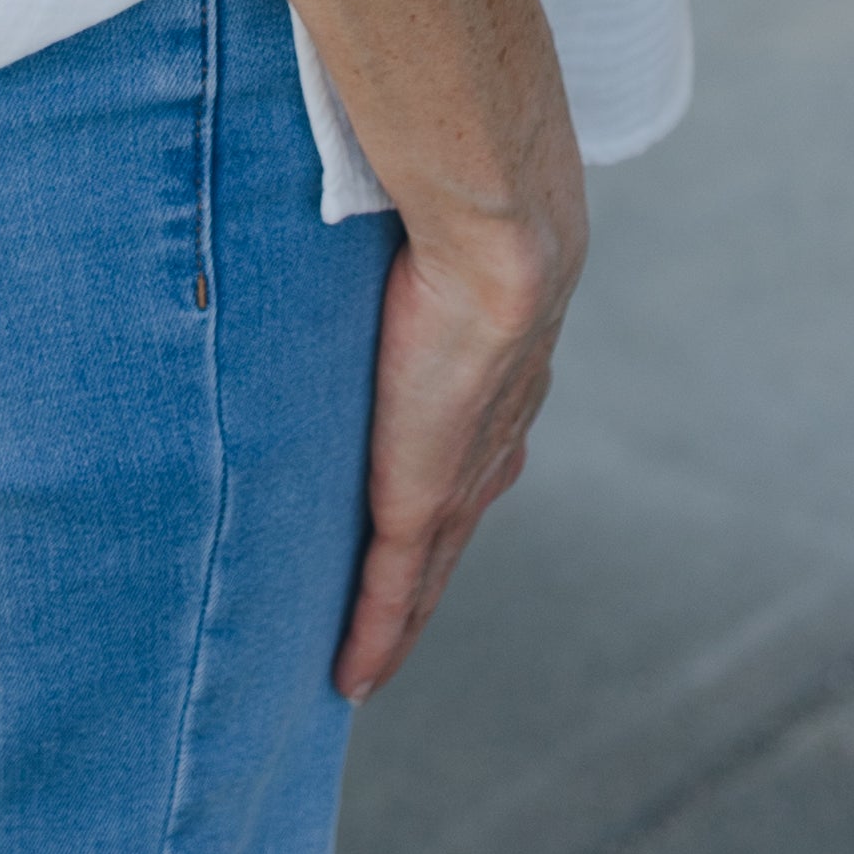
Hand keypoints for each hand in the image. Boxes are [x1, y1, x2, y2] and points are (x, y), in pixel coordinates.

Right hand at [334, 170, 586, 700]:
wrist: (502, 238)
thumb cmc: (464, 203)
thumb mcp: (438, 227)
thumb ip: (408, 227)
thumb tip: (379, 175)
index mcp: (503, 375)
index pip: (474, 451)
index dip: (452, 492)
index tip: (428, 524)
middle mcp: (493, 437)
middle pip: (456, 529)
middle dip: (424, 577)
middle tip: (389, 621)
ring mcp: (461, 475)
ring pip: (427, 573)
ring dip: (397, 620)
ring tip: (362, 664)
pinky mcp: (422, 499)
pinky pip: (395, 590)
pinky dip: (374, 636)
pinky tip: (350, 678)